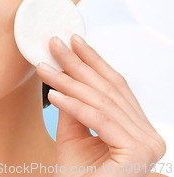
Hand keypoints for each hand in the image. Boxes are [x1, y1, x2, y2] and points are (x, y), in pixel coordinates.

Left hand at [36, 34, 166, 176]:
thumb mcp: (72, 135)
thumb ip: (72, 106)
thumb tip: (63, 73)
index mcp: (138, 128)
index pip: (114, 87)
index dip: (93, 60)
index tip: (74, 39)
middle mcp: (149, 135)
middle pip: (106, 90)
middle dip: (77, 64)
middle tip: (54, 43)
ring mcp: (148, 144)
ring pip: (99, 102)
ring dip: (68, 81)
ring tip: (44, 67)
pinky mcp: (138, 153)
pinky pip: (98, 120)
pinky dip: (74, 105)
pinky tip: (53, 94)